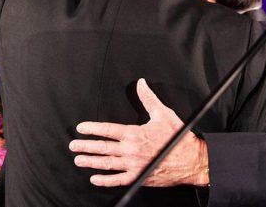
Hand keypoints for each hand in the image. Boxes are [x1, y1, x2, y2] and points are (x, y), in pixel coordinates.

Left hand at [69, 78, 208, 186]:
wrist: (191, 160)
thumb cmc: (178, 137)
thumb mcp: (163, 113)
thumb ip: (149, 98)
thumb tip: (141, 83)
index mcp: (134, 134)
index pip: (107, 130)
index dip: (92, 129)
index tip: (81, 128)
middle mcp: (131, 150)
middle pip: (103, 147)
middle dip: (86, 146)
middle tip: (73, 146)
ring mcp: (134, 165)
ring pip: (106, 164)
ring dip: (90, 162)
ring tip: (79, 160)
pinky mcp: (139, 177)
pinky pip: (118, 180)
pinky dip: (105, 180)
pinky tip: (95, 179)